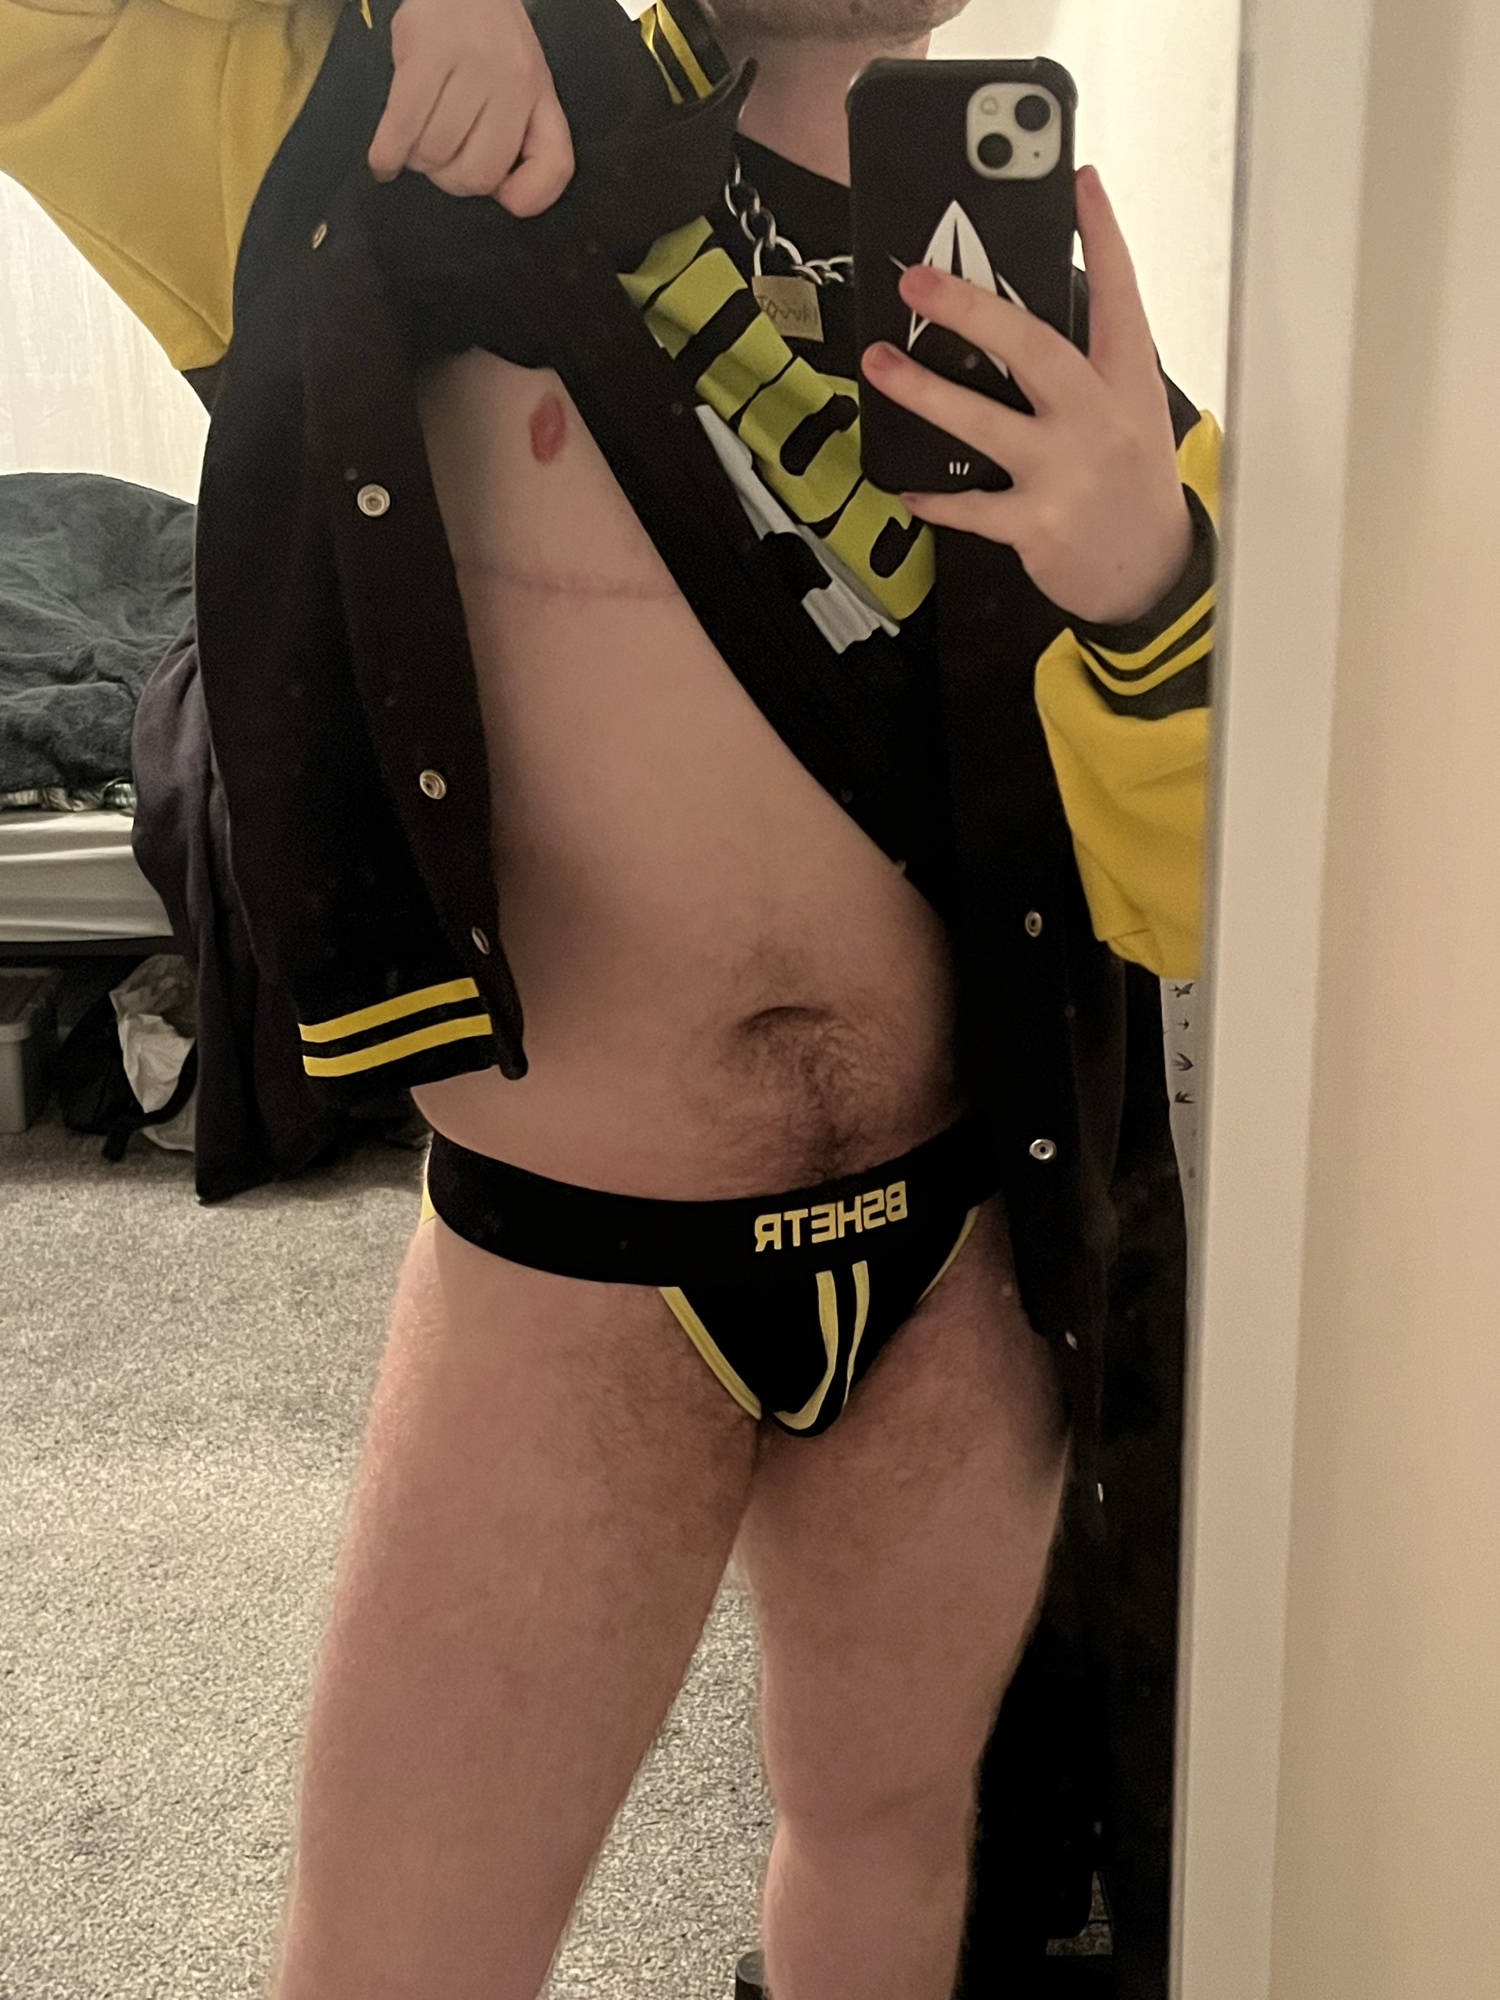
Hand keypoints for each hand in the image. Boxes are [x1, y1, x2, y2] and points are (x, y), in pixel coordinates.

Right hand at [368, 0, 574, 214]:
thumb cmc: (486, 36)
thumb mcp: (523, 83)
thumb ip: (526, 136)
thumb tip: (507, 196)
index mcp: (539, 92)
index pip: (552, 165)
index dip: (525, 195)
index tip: (502, 193)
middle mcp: (512, 80)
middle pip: (478, 172)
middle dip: (451, 179)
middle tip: (441, 160)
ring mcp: (471, 65)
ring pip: (437, 151)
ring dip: (417, 158)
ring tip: (416, 138)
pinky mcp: (428, 52)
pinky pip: (404, 124)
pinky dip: (388, 152)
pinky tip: (384, 160)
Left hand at [860, 166, 1191, 626]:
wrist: (1149, 573)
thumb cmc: (1129, 483)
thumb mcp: (1128, 413)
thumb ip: (1085, 368)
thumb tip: (1011, 322)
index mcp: (1126, 382)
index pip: (1118, 295)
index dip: (1101, 236)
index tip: (1079, 180)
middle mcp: (1099, 419)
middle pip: (1033, 349)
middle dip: (971, 309)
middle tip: (916, 280)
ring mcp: (1067, 472)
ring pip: (985, 423)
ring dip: (924, 392)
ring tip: (878, 364)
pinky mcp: (1038, 523)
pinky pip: (973, 505)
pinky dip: (938, 496)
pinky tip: (907, 484)